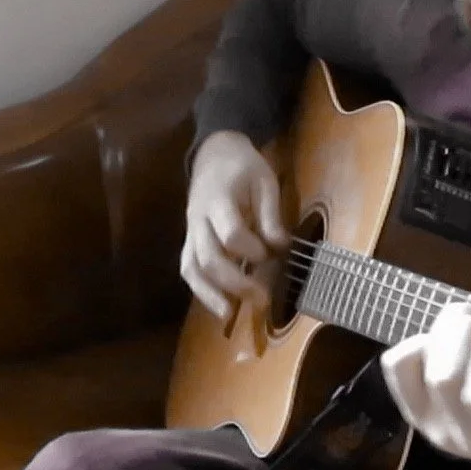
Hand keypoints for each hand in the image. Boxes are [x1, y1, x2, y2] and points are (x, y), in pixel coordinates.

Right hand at [180, 131, 288, 318]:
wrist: (213, 153)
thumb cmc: (243, 167)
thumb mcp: (265, 181)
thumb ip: (271, 215)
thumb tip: (280, 247)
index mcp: (219, 199)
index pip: (230, 233)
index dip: (251, 249)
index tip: (271, 254)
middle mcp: (199, 219)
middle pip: (208, 257)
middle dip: (235, 282)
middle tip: (261, 299)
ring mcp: (190, 231)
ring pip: (192, 267)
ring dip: (211, 294)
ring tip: (230, 316)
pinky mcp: (189, 241)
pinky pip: (189, 269)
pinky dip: (201, 291)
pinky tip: (220, 309)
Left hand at [381, 266, 470, 469]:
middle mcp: (466, 435)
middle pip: (444, 376)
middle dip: (465, 333)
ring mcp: (433, 425)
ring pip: (419, 365)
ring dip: (441, 332)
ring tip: (467, 327)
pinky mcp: (412, 410)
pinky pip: (396, 365)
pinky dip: (417, 344)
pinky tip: (443, 344)